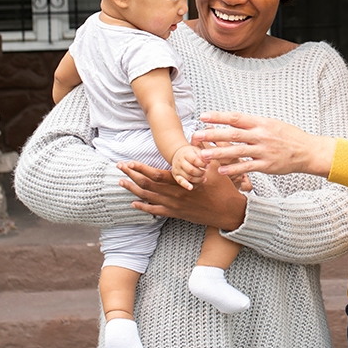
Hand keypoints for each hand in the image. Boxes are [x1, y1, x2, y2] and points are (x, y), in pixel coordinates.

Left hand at [117, 160, 246, 231]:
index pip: (156, 175)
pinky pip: (156, 212)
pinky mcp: (177, 214)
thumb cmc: (223, 188)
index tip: (129, 162)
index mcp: (182, 182)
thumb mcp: (215, 166)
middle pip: (147, 186)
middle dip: (131, 176)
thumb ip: (204, 150)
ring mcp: (174, 206)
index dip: (140, 168)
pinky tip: (134, 203)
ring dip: (133, 190)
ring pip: (148, 199)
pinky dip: (143, 207)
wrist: (229, 212)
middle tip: (119, 168)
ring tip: (121, 182)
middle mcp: (175, 195)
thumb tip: (199, 133)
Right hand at [171, 145, 205, 189]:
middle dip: (201, 173)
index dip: (203, 164)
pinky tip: (191, 188)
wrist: (178, 154)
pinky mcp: (175, 176)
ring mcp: (177, 169)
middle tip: (205, 172)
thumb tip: (208, 162)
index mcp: (185, 154)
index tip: (207, 165)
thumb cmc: (190, 153)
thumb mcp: (196, 150)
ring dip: (198, 179)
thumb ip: (202, 155)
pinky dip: (186, 185)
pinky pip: (180, 182)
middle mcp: (180, 162)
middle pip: (191, 170)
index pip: (194, 160)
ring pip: (188, 177)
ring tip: (203, 177)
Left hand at [190, 112, 335, 177]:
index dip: (219, 116)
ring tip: (202, 155)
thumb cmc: (289, 136)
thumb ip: (253, 124)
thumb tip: (234, 121)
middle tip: (196, 135)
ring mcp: (264, 151)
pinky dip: (233, 168)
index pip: (236, 118)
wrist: (308, 151)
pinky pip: (247, 166)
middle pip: (232, 134)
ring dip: (218, 153)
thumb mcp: (272, 124)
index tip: (204, 116)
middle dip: (213, 135)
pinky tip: (221, 170)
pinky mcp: (267, 165)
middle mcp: (261, 135)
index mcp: (261, 123)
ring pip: (237, 151)